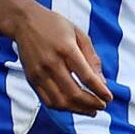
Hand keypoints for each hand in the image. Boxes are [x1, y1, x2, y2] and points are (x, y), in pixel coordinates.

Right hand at [11, 0, 111, 116]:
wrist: (25, 22)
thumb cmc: (55, 26)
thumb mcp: (79, 34)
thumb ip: (92, 57)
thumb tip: (101, 81)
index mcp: (66, 49)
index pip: (86, 76)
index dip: (99, 90)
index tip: (109, 98)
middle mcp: (52, 63)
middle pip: (73, 93)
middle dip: (90, 103)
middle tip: (102, 106)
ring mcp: (39, 74)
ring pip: (59, 101)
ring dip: (77, 110)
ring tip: (91, 110)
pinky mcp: (31, 80)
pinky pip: (47, 101)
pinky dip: (62, 108)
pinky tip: (73, 107)